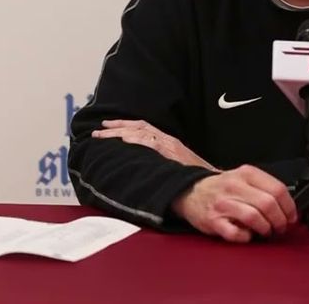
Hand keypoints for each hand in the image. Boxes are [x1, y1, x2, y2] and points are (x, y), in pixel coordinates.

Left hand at [92, 119, 219, 171]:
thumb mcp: (177, 168)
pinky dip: (136, 138)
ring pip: (140, 132)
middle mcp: (168, 139)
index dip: (125, 126)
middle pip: (139, 126)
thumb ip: (163, 164)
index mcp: (169, 142)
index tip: (110, 127)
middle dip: (117, 126)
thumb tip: (146, 169)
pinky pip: (150, 141)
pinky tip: (123, 139)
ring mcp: (169, 144)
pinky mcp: (171, 151)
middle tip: (98, 130)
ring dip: (119, 132)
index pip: (144, 128)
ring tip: (102, 135)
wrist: (210, 182)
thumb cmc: (195, 179)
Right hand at [170, 165, 297, 242]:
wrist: (191, 192)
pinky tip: (247, 235)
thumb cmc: (222, 188)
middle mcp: (234, 186)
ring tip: (266, 231)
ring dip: (266, 229)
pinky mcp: (213, 221)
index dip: (289, 207)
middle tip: (280, 227)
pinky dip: (246, 237)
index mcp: (246, 173)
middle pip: (268, 204)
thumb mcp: (244, 178)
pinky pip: (235, 233)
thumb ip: (264, 187)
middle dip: (280, 220)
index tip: (291, 217)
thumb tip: (288, 207)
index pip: (278, 189)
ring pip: (254, 217)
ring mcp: (223, 204)